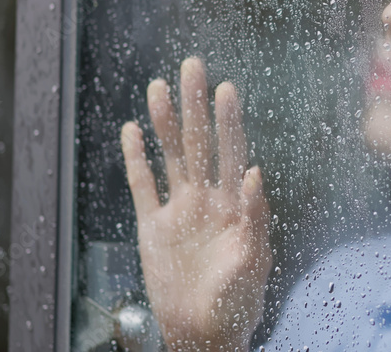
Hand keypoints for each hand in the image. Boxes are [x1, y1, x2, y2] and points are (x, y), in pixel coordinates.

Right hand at [120, 57, 271, 351]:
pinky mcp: (153, 227)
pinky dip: (136, 159)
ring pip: (170, 157)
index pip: (231, 152)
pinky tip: (132, 130)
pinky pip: (143, 186)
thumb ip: (256, 218)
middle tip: (193, 65)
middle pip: (199, 143)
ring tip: (159, 86)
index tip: (225, 88)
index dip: (228, 121)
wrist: (202, 332)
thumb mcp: (254, 262)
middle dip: (195, 106)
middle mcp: (207, 199)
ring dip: (164, 123)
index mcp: (235, 205)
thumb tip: (258, 173)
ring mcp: (179, 210)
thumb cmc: (237, 302)